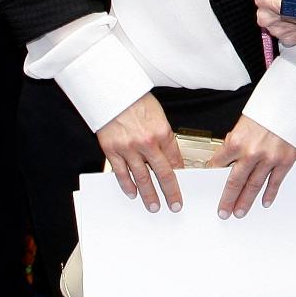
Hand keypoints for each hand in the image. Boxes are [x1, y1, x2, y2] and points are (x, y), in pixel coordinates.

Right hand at [96, 93, 184, 212]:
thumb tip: (169, 154)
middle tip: (174, 204)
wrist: (112, 90)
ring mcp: (128, 148)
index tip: (183, 183)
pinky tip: (132, 193)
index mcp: (161, 131)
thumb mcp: (158, 115)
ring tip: (154, 206)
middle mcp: (146, 142)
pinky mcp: (112, 150)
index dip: (180, 174)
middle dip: (170, 192)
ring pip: (142, 178)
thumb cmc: (135, 99)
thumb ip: (163, 135)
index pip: (175, 159)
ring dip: (149, 195)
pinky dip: (127, 185)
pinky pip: (121, 173)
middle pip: (162, 173)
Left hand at [209, 115, 295, 218]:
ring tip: (240, 212)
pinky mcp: (284, 160)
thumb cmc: (267, 108)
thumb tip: (229, 156)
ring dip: (246, 201)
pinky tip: (265, 202)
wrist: (291, 100)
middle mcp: (251, 152)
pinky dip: (270, 193)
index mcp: (236, 140)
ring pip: (254, 186)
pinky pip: (275, 182)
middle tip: (223, 211)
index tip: (209, 183)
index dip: (213, 174)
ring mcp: (268, 159)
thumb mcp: (244, 122)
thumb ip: (236, 140)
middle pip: (235, 182)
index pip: (219, 163)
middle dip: (228, 199)